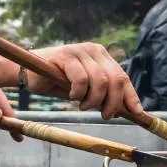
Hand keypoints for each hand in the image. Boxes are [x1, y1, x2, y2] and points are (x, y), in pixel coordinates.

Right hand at [27, 43, 142, 119]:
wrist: (29, 73)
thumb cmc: (59, 82)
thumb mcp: (86, 91)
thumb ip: (104, 96)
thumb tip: (127, 111)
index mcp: (103, 57)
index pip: (123, 77)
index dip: (131, 96)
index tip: (137, 113)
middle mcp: (94, 50)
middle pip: (116, 79)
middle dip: (113, 102)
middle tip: (105, 115)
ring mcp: (80, 51)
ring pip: (100, 81)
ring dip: (93, 100)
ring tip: (82, 105)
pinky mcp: (65, 56)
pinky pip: (81, 79)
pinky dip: (78, 93)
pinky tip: (71, 96)